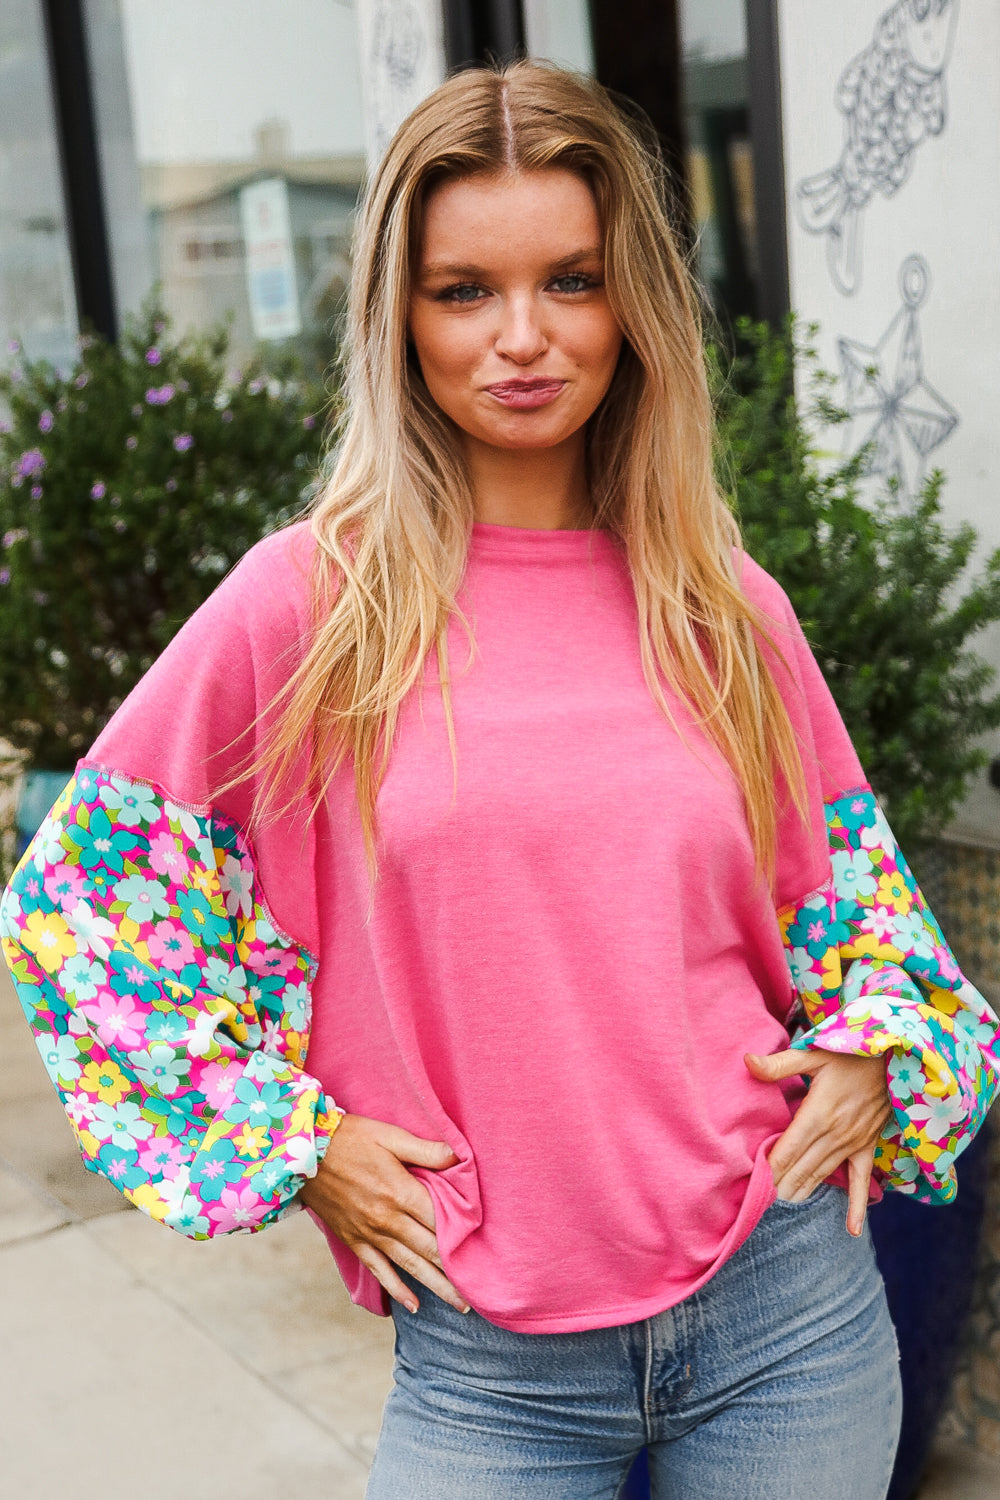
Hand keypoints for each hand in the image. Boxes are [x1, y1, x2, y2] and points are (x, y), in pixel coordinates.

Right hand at [298, 1113, 468, 1313]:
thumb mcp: (390, 1135)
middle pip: (430, 1251)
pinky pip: (379, 1271)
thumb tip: (458, 1157)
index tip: (484, 1253)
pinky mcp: (355, 1241)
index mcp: (401, 1192)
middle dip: (456, 1273)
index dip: (463, 1238)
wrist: (302, 1153)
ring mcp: (370, 1234)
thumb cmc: (351, 1138)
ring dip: (436, 1287)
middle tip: (480, 1292)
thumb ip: (425, 1149)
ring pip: (410, 1266)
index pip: (441, 1221)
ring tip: (460, 1305)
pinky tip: (414, 1306)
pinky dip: (397, 1290)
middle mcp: (388, 1219)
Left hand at [744, 1048, 891, 1236]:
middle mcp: (835, 1134)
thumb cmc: (850, 1054)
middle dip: (780, 1186)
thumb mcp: (813, 1053)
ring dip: (802, 1192)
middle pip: (801, 1168)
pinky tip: (851, 1230)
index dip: (769, 1169)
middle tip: (759, 1204)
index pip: (787, 1150)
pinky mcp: (867, 1148)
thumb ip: (779, 1064)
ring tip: (782, 1209)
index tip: (752, 1185)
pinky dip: (857, 1207)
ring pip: (822, 1175)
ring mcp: (853, 1144)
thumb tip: (746, 1062)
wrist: (895, 1058)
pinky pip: (862, 1183)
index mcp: (818, 1113)